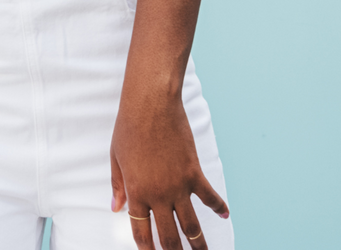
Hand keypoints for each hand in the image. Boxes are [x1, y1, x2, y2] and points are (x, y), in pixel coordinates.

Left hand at [109, 85, 228, 249]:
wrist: (151, 105)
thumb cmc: (129, 128)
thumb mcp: (116, 158)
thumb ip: (118, 186)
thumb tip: (115, 208)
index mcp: (136, 193)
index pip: (141, 232)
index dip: (147, 249)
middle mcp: (158, 195)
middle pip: (168, 236)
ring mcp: (178, 186)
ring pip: (191, 225)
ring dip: (198, 242)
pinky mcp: (194, 173)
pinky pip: (209, 197)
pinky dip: (219, 207)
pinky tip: (225, 214)